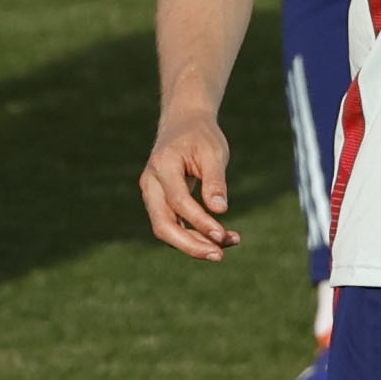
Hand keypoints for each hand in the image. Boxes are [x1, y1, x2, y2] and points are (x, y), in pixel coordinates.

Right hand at [139, 109, 240, 261]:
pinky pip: (173, 223)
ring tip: (229, 244)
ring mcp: (152, 194)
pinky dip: (194, 233)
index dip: (199, 221)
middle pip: (162, 224)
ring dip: (195, 242)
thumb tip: (220, 210)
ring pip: (166, 228)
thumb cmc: (201, 136)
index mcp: (163, 166)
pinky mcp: (159, 201)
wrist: (184, 123)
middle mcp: (151, 183)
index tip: (222, 235)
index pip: (178, 201)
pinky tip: (220, 237)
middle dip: (190, 244)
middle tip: (219, 256)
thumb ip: (215, 181)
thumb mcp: (214, 153)